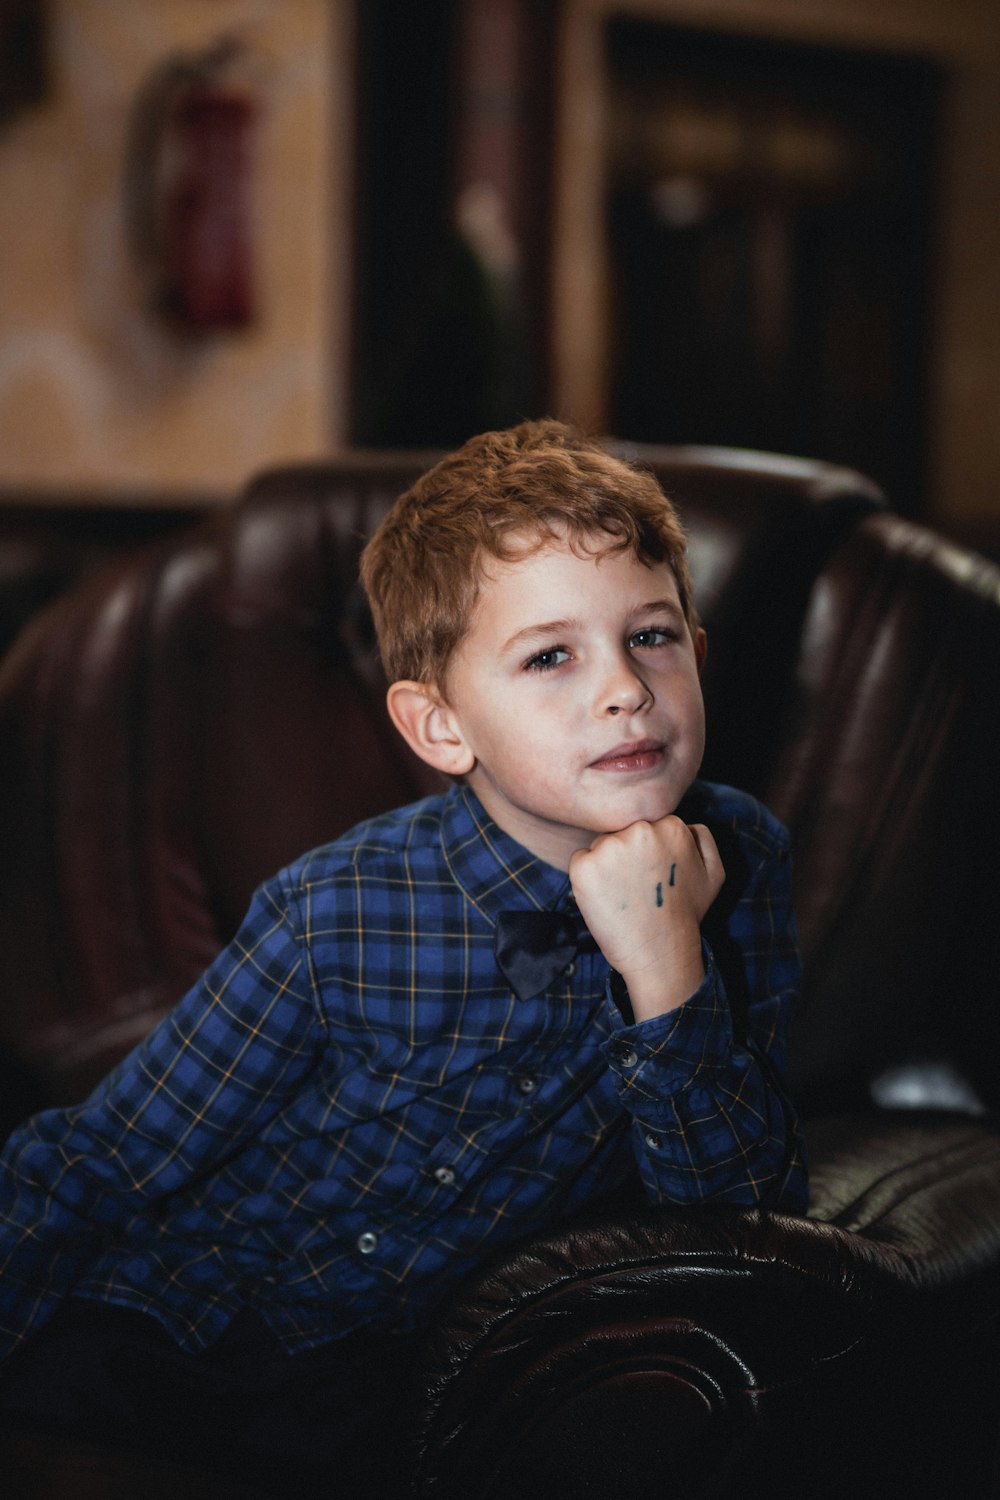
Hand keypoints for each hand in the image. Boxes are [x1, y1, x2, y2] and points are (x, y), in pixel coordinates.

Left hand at [568, 817, 724, 1019]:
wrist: (660, 952)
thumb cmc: (686, 914)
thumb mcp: (714, 872)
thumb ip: (701, 836)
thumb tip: (681, 822)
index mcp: (671, 826)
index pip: (646, 827)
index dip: (647, 853)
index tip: (653, 877)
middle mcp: (640, 830)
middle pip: (622, 832)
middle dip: (626, 855)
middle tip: (637, 887)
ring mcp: (610, 847)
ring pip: (600, 845)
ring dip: (606, 866)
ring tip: (623, 895)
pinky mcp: (585, 866)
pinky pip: (580, 860)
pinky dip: (588, 878)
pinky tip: (606, 898)